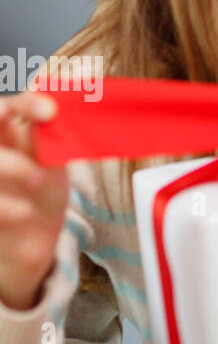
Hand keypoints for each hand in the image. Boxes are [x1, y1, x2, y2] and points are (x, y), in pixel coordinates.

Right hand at [0, 93, 67, 311]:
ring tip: (38, 179)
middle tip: (36, 125)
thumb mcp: (53, 163)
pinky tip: (27, 213)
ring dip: (13, 166)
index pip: (11, 107)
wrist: (29, 239)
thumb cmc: (42, 193)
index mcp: (10, 138)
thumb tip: (83, 110)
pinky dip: (8, 206)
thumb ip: (57, 139)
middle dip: (2, 120)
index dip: (28, 104)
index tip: (52, 110)